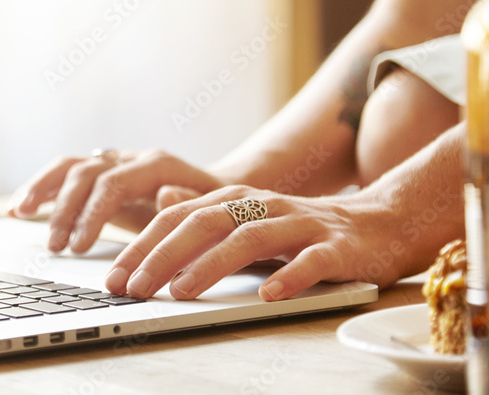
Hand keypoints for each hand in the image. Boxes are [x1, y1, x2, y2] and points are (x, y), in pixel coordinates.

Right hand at [6, 149, 222, 253]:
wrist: (217, 191)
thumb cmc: (215, 207)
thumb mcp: (213, 209)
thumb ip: (189, 204)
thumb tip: (165, 196)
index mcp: (156, 165)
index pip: (114, 182)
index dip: (92, 213)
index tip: (80, 247)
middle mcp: (130, 158)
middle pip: (85, 172)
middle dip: (65, 209)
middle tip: (56, 246)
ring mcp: (114, 164)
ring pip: (69, 167)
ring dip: (43, 189)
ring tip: (21, 213)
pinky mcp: (102, 176)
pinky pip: (66, 176)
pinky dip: (41, 189)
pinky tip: (18, 207)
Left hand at [104, 185, 400, 301]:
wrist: (378, 225)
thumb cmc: (300, 229)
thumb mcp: (245, 217)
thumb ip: (203, 211)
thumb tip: (160, 199)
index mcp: (233, 199)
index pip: (177, 218)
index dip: (143, 246)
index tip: (115, 277)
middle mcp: (261, 205)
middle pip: (203, 225)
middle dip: (162, 256)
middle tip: (133, 287)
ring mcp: (299, 225)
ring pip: (249, 240)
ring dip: (211, 265)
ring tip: (181, 291)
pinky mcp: (336, 248)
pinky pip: (311, 262)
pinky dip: (289, 277)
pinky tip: (268, 295)